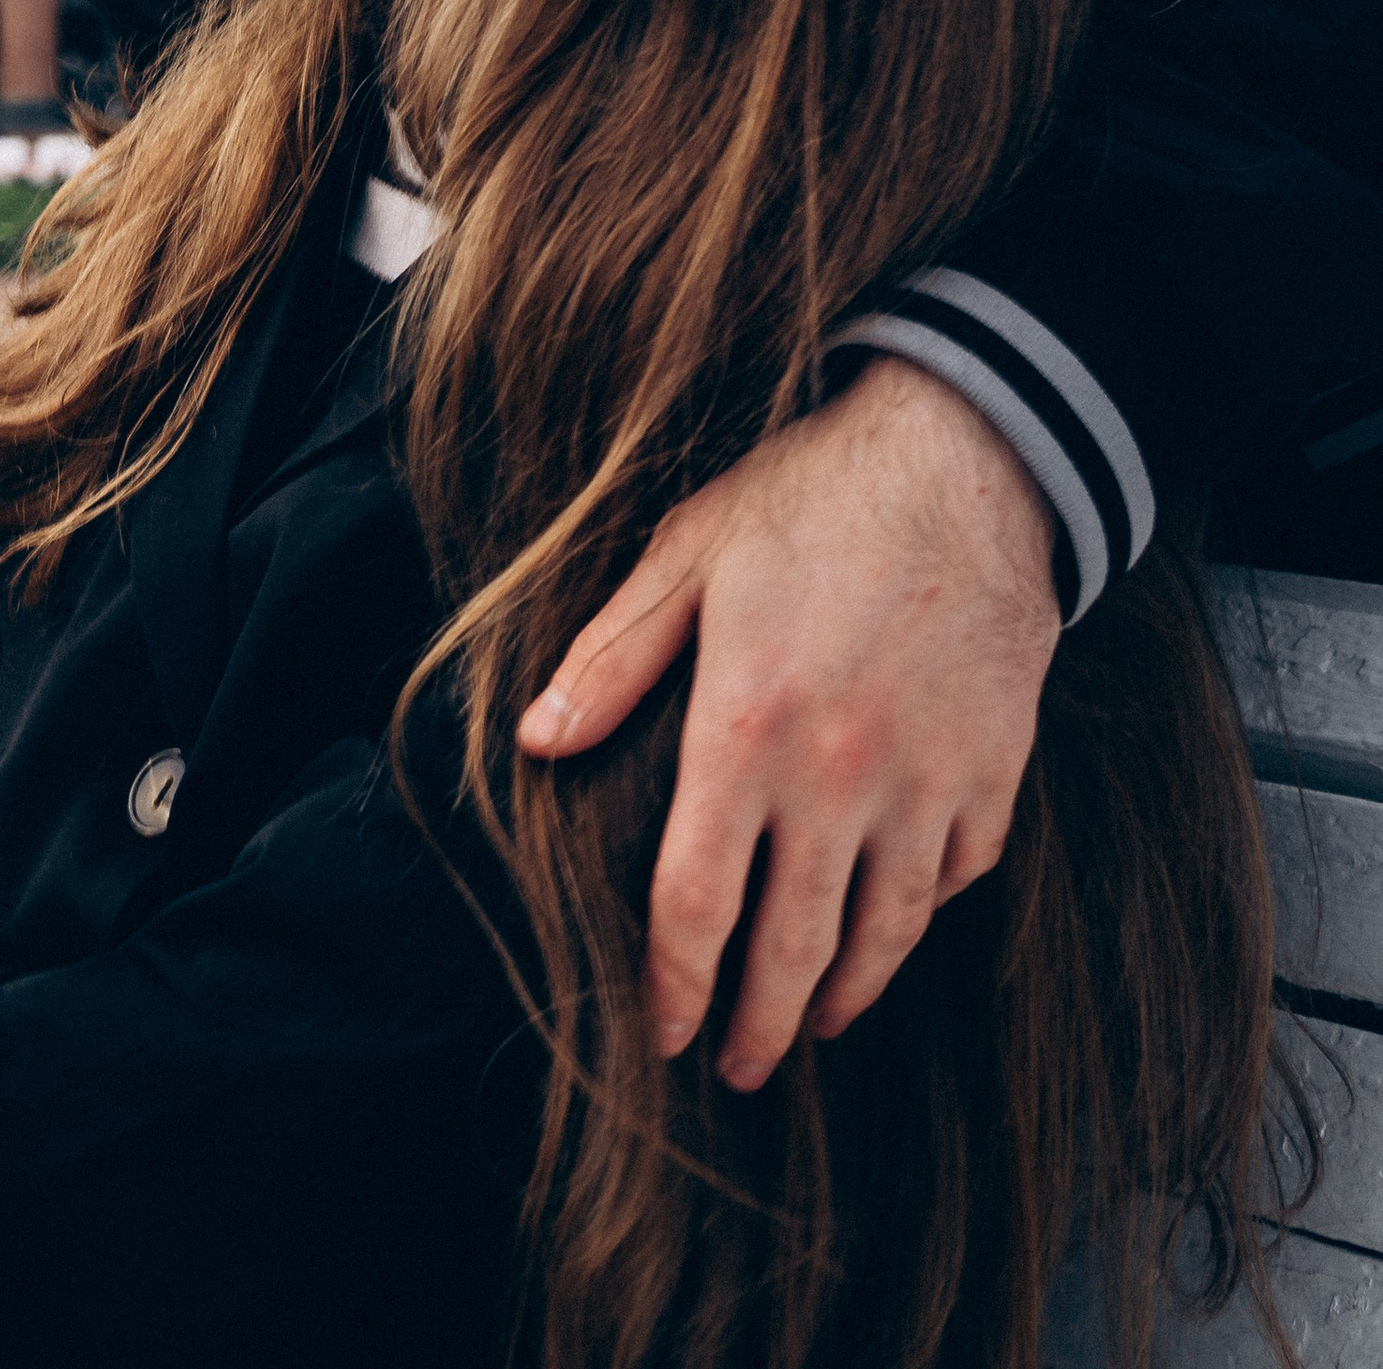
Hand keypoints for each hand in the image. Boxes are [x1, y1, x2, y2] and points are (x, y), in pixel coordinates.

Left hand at [518, 357, 1060, 1091]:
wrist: (966, 460)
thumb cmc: (810, 499)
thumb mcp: (689, 554)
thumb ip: (613, 658)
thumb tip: (538, 742)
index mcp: (746, 728)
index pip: (695, 901)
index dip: (672, 981)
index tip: (663, 1028)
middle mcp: (838, 777)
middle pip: (790, 948)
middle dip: (757, 1027)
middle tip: (737, 1070)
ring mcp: (925, 784)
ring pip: (882, 935)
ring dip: (843, 996)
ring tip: (814, 1024)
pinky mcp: (992, 775)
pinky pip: (955, 877)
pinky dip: (921, 915)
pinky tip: (892, 925)